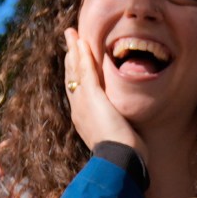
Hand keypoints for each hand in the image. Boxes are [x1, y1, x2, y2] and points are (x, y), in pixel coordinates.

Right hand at [63, 26, 139, 153]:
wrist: (118, 163)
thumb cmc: (123, 158)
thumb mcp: (118, 141)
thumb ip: (118, 132)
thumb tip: (127, 135)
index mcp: (83, 120)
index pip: (77, 91)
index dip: (75, 74)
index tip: (75, 61)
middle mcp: (79, 109)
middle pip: (72, 78)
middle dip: (71, 58)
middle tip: (69, 40)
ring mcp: (83, 103)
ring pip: (76, 71)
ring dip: (74, 50)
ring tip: (71, 34)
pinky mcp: (92, 98)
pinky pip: (86, 72)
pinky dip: (82, 56)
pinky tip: (81, 42)